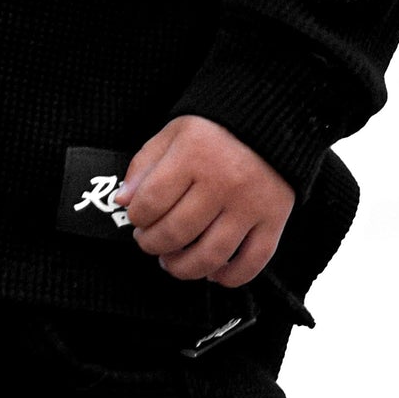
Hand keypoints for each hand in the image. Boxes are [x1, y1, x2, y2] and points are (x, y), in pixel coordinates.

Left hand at [120, 116, 293, 286]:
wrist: (274, 120)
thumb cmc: (218, 129)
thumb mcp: (174, 133)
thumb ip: (145, 164)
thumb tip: (123, 201)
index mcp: (194, 154)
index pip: (150, 202)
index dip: (136, 217)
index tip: (137, 218)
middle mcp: (224, 181)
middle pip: (176, 233)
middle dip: (153, 244)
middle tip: (149, 241)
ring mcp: (251, 204)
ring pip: (210, 255)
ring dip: (182, 268)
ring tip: (172, 261)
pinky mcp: (274, 219)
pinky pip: (252, 262)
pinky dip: (230, 277)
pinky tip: (213, 273)